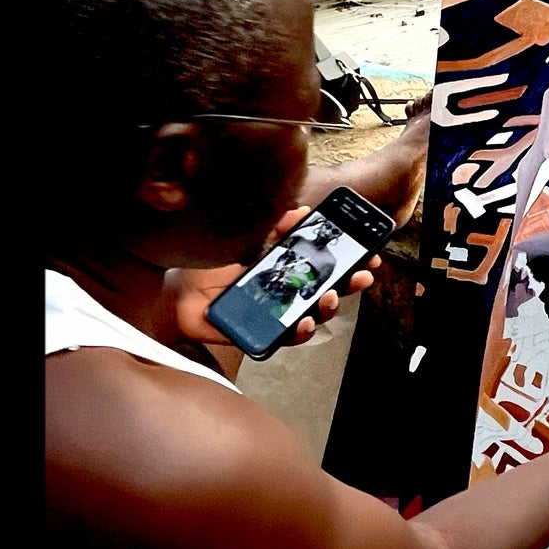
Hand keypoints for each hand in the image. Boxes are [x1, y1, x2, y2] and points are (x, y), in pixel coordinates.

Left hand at [165, 206, 380, 350]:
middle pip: (329, 291)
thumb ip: (273, 226)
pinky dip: (300, 331)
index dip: (350, 263)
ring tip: (330, 297)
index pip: (326, 266)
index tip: (370, 256)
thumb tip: (302, 210)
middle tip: (362, 277)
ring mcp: (277, 315)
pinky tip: (305, 322)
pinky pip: (288, 337)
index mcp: (287, 269)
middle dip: (350, 284)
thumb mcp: (245, 238)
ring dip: (328, 308)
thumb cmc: (210, 267)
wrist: (177, 293)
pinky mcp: (263, 334)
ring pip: (314, 316)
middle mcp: (287, 293)